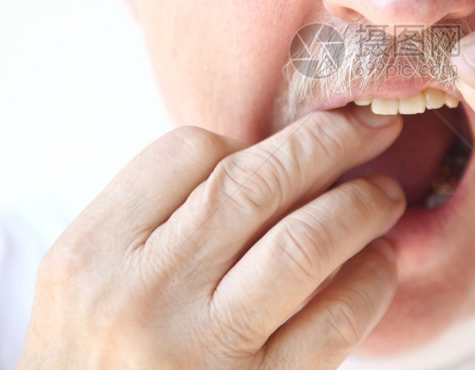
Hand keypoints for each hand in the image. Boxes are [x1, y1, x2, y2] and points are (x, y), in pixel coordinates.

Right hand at [17, 108, 404, 368]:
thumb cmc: (97, 357)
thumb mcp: (88, 280)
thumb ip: (158, 217)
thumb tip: (270, 159)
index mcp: (94, 252)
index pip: (191, 151)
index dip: (251, 140)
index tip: (284, 152)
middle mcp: (142, 295)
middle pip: (256, 184)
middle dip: (329, 142)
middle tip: (372, 126)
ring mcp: (200, 350)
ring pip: (302, 245)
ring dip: (359, 207)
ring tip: (386, 195)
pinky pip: (331, 322)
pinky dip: (370, 281)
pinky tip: (381, 263)